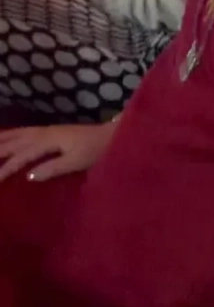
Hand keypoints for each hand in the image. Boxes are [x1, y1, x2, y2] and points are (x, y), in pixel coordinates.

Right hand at [0, 121, 116, 182]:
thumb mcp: (75, 162)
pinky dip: (11, 133)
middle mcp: (43, 133)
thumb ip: (52, 168)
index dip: (5, 168)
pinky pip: (24, 131)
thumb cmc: (95, 150)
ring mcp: (46, 130)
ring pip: (17, 134)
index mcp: (47, 141)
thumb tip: (28, 176)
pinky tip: (7, 136)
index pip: (20, 156)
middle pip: (14, 142)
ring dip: (2, 139)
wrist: (111, 135)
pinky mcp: (50, 131)